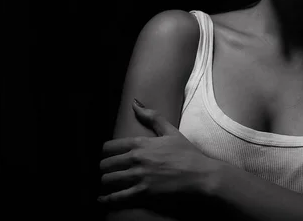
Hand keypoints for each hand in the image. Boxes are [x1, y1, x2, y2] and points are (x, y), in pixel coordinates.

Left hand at [98, 99, 214, 206]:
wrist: (200, 174)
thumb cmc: (187, 153)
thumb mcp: (170, 131)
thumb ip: (152, 117)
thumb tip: (135, 103)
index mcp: (141, 143)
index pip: (110, 147)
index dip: (105, 152)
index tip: (106, 156)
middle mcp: (136, 159)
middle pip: (106, 164)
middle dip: (104, 168)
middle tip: (107, 171)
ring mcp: (139, 176)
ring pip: (108, 180)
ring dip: (106, 182)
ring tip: (108, 183)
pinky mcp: (143, 193)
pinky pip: (117, 197)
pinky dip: (107, 199)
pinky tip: (103, 199)